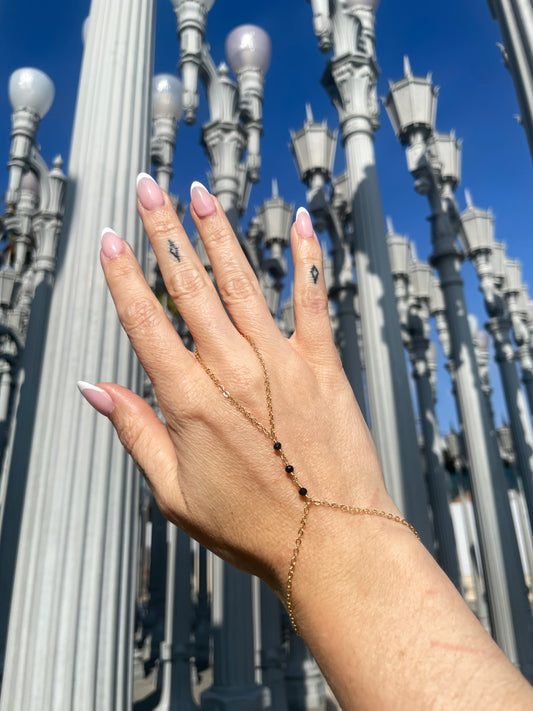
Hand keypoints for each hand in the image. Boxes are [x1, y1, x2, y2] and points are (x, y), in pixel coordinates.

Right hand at [81, 175, 391, 598]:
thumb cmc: (253, 526)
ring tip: (199, 194)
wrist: (331, 541)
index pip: (146, 324)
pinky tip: (300, 223)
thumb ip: (136, 434)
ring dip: (218, 235)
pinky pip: (313, 301)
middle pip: (188, 289)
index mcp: (191, 403)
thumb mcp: (176, 493)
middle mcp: (233, 372)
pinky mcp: (322, 366)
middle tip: (147, 190)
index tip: (109, 241)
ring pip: (242, 284)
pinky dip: (306, 260)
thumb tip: (95, 391)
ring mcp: (282, 364)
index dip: (123, 277)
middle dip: (163, 234)